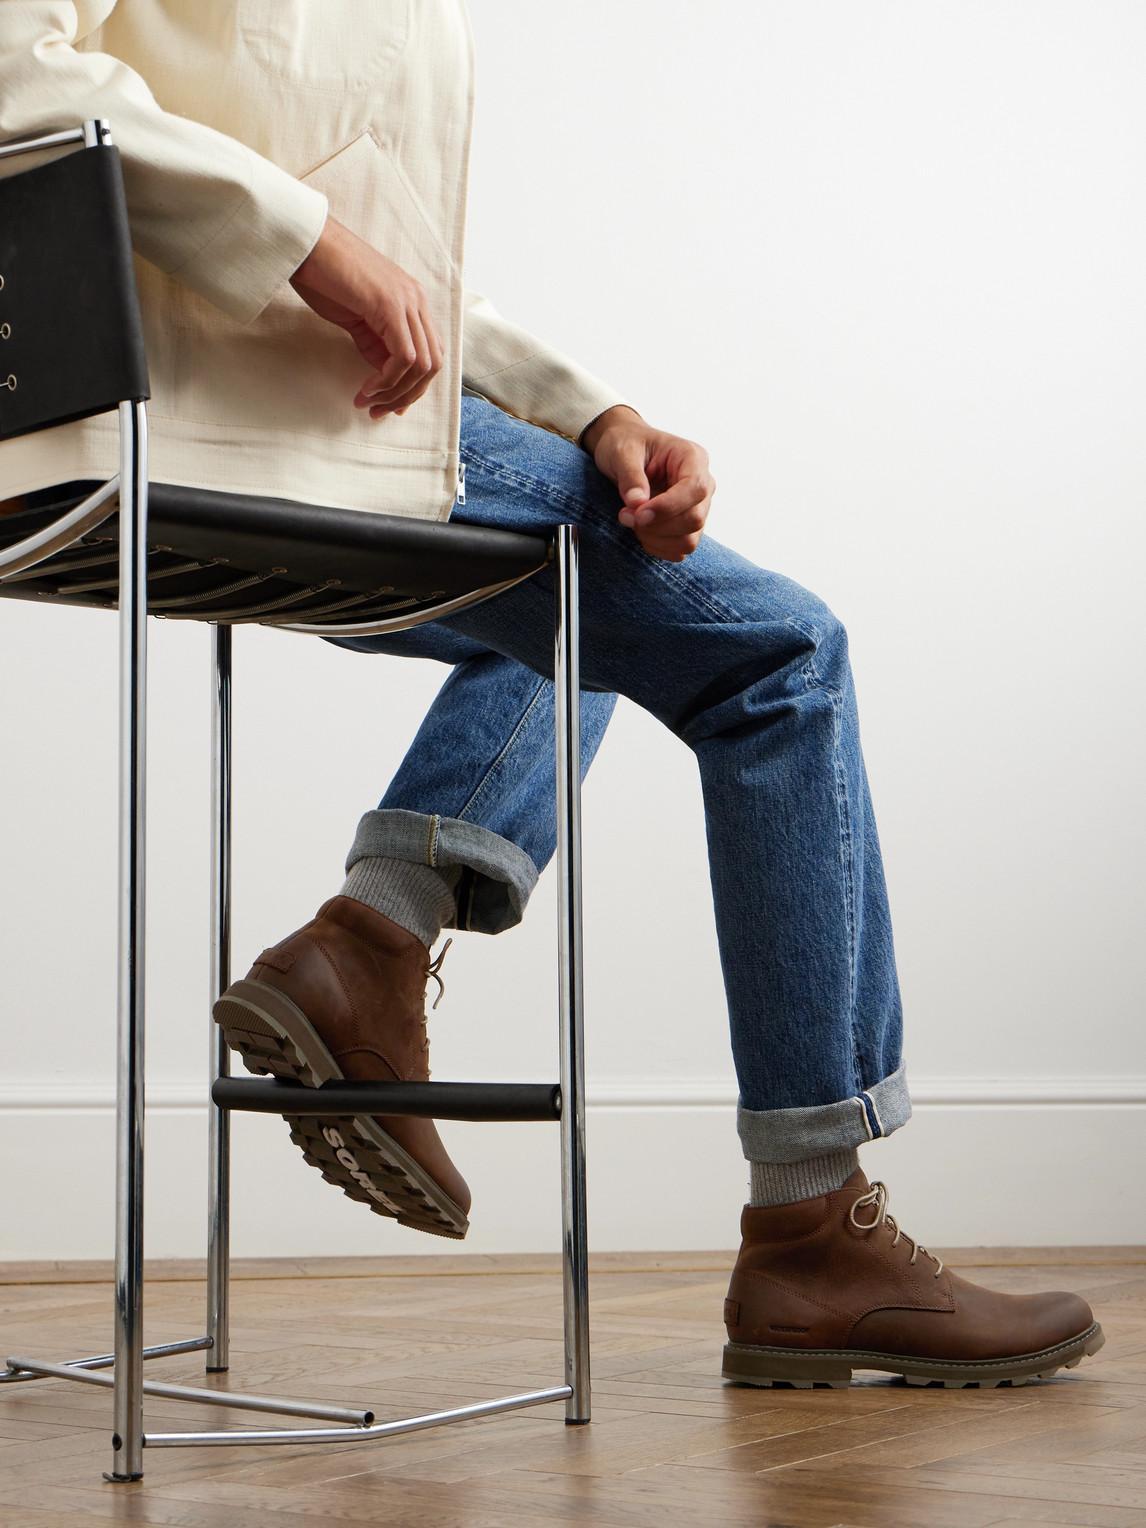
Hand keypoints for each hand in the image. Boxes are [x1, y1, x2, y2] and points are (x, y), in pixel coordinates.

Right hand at [289, 214, 443, 417]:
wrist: (305, 242)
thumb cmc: (323, 275)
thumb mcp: (357, 317)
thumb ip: (376, 343)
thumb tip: (385, 377)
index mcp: (411, 301)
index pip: (429, 354)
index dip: (413, 387)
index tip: (388, 406)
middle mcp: (416, 300)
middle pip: (433, 364)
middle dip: (407, 396)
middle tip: (379, 412)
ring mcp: (407, 301)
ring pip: (422, 365)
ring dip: (395, 393)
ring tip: (368, 403)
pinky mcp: (391, 306)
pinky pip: (403, 358)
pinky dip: (387, 381)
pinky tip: (366, 389)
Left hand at [581, 406, 715, 561]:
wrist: (625, 452)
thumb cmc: (627, 444)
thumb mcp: (622, 452)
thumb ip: (631, 477)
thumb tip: (638, 504)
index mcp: (693, 458)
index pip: (695, 490)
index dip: (667, 508)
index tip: (638, 514)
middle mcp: (702, 484)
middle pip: (694, 519)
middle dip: (657, 525)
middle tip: (625, 515)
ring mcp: (697, 507)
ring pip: (689, 540)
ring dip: (655, 539)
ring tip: (631, 522)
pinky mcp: (687, 526)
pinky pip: (679, 549)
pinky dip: (657, 547)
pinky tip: (640, 532)